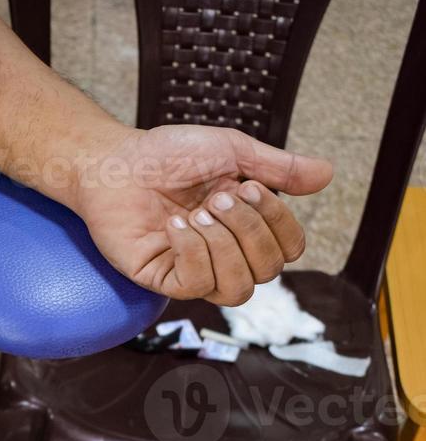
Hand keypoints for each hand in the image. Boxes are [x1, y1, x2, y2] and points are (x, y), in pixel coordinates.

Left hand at [74, 124, 332, 304]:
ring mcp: (194, 270)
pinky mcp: (163, 280)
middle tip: (218, 197)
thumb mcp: (232, 150)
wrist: (114, 162)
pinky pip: (195, 286)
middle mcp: (225, 254)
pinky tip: (174, 226)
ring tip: (197, 213)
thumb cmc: (167, 155)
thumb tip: (327, 174)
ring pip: (236, 289)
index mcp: (246, 227)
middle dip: (248, 230)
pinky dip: (190, 252)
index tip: (250, 186)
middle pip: (268, 272)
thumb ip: (278, 168)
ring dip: (222, 246)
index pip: (288, 249)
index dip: (279, 223)